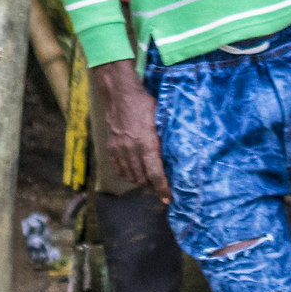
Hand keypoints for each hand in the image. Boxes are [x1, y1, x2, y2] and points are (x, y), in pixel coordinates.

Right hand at [90, 60, 169, 203]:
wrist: (120, 94)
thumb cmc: (144, 104)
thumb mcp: (160, 119)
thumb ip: (165, 138)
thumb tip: (179, 154)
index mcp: (146, 143)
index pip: (155, 174)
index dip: (162, 188)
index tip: (168, 197)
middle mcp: (131, 150)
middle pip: (142, 178)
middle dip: (153, 188)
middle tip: (162, 191)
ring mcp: (119, 150)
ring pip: (130, 176)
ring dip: (141, 183)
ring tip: (150, 184)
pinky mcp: (111, 147)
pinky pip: (119, 169)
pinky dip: (127, 175)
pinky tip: (135, 175)